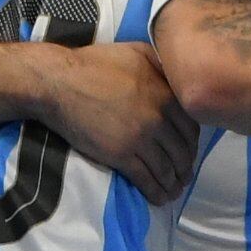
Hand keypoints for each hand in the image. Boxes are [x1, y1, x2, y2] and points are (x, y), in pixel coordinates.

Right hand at [31, 42, 197, 203]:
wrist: (59, 82)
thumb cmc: (94, 64)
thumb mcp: (136, 52)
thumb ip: (161, 64)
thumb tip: (176, 74)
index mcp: (164, 94)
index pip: (191, 127)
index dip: (191, 143)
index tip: (188, 151)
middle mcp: (158, 118)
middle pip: (182, 151)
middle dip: (185, 167)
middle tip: (184, 175)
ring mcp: (141, 139)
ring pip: (167, 168)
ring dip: (174, 184)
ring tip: (174, 191)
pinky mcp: (122, 155)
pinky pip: (147, 179)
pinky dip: (156, 192)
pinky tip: (159, 198)